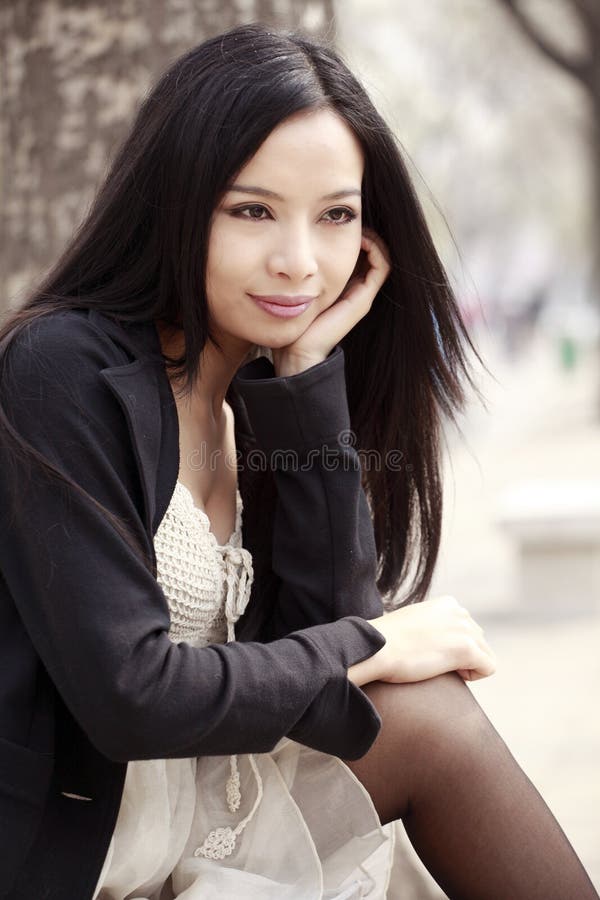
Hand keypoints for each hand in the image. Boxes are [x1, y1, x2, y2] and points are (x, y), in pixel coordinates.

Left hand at [272, 229, 389, 375]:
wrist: (297, 351)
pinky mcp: (363, 300)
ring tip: (357, 226)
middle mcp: (355, 290)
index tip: (337, 220)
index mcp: (340, 287)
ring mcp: (362, 296)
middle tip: (348, 218)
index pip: (358, 253)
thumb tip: (286, 248)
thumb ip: (297, 271)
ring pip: (380, 257)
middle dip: (363, 231)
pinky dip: (376, 249)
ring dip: (372, 237)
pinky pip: (382, 267)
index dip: (353, 232)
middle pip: (371, 253)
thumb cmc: (288, 322)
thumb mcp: (294, 287)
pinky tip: (359, 239)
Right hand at [348, 595, 496, 686]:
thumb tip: (434, 641)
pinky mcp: (467, 648)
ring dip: (467, 666)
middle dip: (462, 656)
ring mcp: (464, 629)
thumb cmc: (386, 641)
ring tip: (440, 668)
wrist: (377, 648)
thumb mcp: (412, 623)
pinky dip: (473, 676)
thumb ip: (430, 626)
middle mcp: (460, 612)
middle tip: (435, 663)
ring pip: (485, 654)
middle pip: (479, 640)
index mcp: (447, 604)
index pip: (467, 628)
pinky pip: (488, 667)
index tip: (432, 652)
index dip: (452, 646)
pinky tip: (451, 675)